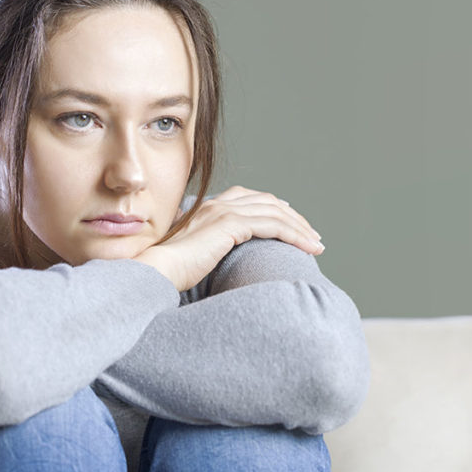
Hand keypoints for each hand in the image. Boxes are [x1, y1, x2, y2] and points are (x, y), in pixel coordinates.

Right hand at [134, 186, 323, 291]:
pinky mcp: (230, 225)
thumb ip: (207, 250)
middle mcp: (217, 205)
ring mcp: (223, 212)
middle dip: (294, 217)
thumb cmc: (168, 272)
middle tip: (312, 235)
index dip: (274, 207)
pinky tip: (308, 249)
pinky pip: (273, 225)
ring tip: (316, 245)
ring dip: (300, 228)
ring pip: (274, 212)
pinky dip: (295, 235)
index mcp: (207, 209)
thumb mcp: (192, 256)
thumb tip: (215, 260)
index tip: (292, 219)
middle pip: (267, 201)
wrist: (156, 272)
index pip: (249, 198)